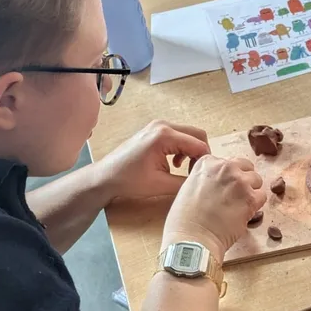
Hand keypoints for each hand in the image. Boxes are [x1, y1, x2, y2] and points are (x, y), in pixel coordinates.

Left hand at [94, 120, 210, 200]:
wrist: (106, 176)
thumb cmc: (130, 180)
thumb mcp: (161, 184)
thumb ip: (186, 181)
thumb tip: (203, 180)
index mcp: (165, 135)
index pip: (198, 144)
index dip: (205, 160)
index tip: (203, 176)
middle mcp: (163, 125)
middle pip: (197, 134)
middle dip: (201, 153)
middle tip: (196, 172)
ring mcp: (158, 125)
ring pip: (188, 135)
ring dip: (191, 151)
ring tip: (184, 170)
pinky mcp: (154, 130)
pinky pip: (178, 136)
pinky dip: (182, 148)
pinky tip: (174, 164)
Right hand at [162, 156, 265, 258]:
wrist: (192, 238)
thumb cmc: (185, 219)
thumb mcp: (189, 187)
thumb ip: (206, 179)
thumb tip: (219, 184)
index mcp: (207, 163)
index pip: (227, 162)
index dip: (227, 176)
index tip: (223, 188)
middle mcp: (224, 167)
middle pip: (245, 167)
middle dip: (243, 179)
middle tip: (235, 196)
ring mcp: (239, 181)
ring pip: (256, 180)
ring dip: (250, 192)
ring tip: (239, 206)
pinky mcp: (250, 198)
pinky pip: (262, 196)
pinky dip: (256, 205)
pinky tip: (244, 214)